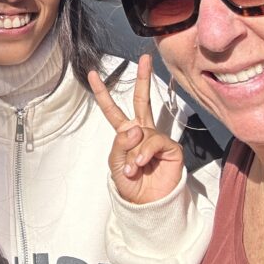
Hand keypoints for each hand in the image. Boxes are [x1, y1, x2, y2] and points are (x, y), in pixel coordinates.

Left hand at [88, 54, 184, 204]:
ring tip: (132, 169)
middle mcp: (142, 131)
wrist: (148, 204)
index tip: (92, 75)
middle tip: (145, 58)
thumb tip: (135, 128)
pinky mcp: (170, 147)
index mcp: (125, 133)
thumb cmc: (131, 185)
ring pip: (142, 132)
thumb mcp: (115, 165)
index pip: (112, 110)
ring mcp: (157, 137)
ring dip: (134, 152)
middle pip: (142, 99)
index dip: (103, 93)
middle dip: (144, 78)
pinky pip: (154, 142)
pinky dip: (144, 153)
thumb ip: (120, 145)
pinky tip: (140, 165)